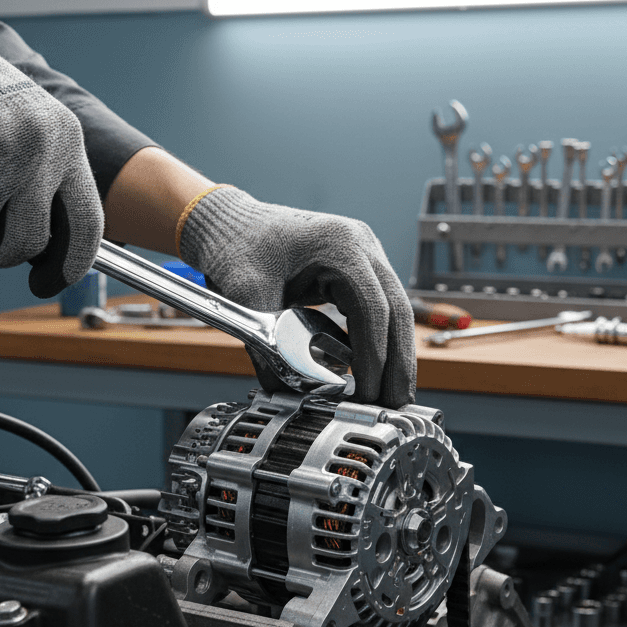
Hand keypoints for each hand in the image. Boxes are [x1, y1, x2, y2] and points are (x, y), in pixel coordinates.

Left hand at [178, 187, 415, 406]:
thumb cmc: (236, 245)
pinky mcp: (358, 269)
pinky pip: (380, 309)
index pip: (373, 309)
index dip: (375, 357)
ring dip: (394, 356)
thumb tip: (286, 394)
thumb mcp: (247, 297)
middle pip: (398, 312)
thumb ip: (266, 346)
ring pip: (396, 312)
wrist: (228, 221)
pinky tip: (371, 372)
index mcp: (341, 245)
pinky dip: (378, 342)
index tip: (368, 393)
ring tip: (387, 396)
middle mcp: (362, 247)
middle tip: (394, 406)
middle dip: (398, 364)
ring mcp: (365, 256)